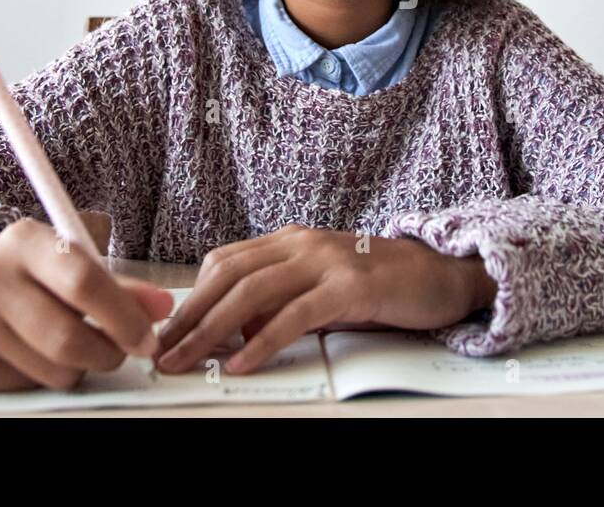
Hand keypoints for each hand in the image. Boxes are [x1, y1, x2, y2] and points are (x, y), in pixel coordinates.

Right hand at [0, 212, 174, 391]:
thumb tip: (161, 308)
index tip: (149, 338)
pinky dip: (43, 376)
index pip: (85, 280)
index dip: (125, 316)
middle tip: (120, 351)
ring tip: (70, 347)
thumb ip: (116, 285)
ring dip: (78, 367)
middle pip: (68, 335)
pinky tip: (33, 355)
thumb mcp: (66, 264)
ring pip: (52, 368)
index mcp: (25, 239)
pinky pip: (24, 384)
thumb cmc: (23, 279)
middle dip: (107, 352)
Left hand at [152, 224, 495, 375]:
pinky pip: (294, 316)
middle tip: (161, 352)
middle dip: (188, 317)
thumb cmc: (381, 284)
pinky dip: (261, 342)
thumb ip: (281, 300)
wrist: (443, 274)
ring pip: (251, 293)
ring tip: (186, 360)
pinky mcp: (350, 286)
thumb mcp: (321, 288)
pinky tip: (242, 363)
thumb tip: (234, 331)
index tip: (166, 329)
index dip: (190, 296)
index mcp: (291, 240)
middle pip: (228, 276)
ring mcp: (326, 261)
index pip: (225, 262)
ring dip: (210, 330)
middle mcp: (303, 243)